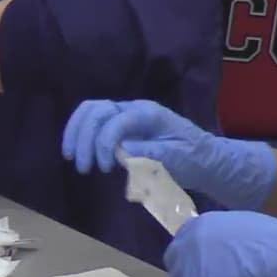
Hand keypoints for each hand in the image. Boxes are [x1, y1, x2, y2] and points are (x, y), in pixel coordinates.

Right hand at [61, 99, 276, 210]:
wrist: (204, 159)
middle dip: (83, 137)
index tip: (103, 167)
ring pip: (89, 111)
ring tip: (72, 157)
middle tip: (83, 166)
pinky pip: (92, 121)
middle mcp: (133, 108)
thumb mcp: (177, 159)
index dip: (103, 142)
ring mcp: (124, 115)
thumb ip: (150, 153)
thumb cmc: (193, 159)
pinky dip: (79, 134)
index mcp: (149, 113)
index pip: (116, 119)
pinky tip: (76, 151)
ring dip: (76, 133)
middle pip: (96, 110)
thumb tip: (121, 150)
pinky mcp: (118, 126)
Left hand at [164, 211, 276, 276]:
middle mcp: (188, 238)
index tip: (205, 266)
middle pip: (174, 259)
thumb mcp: (241, 226)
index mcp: (201, 222)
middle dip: (188, 271)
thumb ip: (222, 235)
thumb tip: (220, 247)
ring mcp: (187, 260)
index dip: (194, 256)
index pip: (184, 241)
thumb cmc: (273, 242)